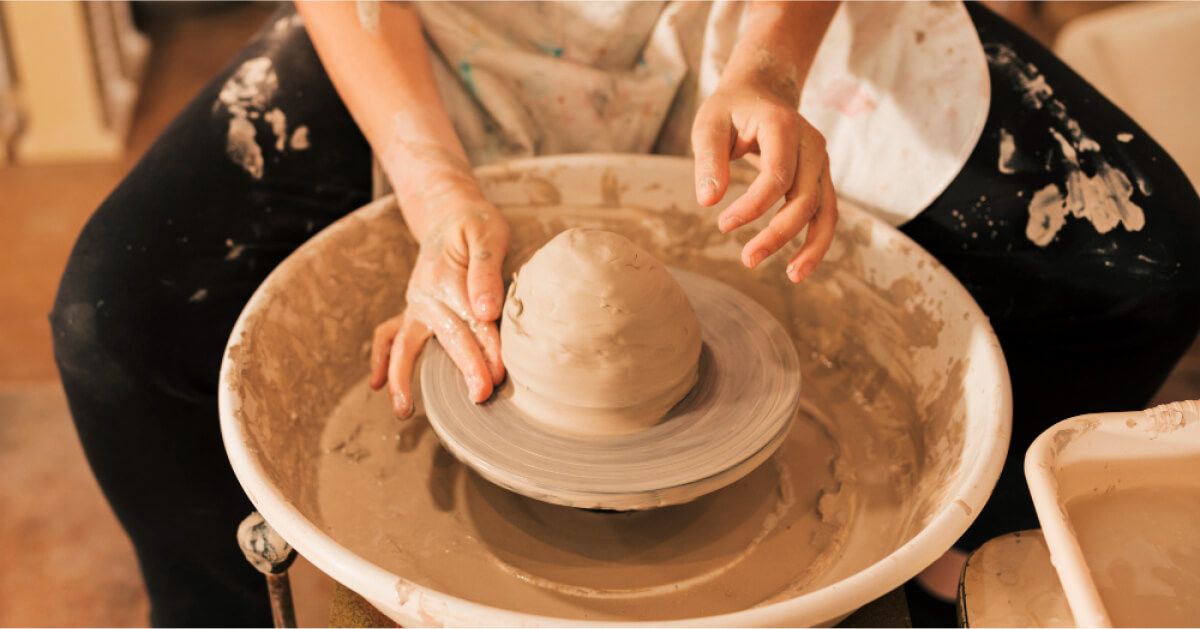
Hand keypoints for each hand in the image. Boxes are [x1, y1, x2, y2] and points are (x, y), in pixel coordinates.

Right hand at [368, 197, 509, 417]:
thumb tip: (486, 312)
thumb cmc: (475, 225)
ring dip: (402, 377)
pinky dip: (380, 359)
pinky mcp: (412, 311)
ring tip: (403, 411)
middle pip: (449, 336)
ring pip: (405, 344)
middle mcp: (426, 294)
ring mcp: (415, 304)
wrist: (447, 213)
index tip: (500, 374)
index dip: (488, 347)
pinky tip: (376, 385)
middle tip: (481, 396)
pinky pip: (388, 336)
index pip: (473, 318)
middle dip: (466, 367)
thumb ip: (487, 272)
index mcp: (447, 276)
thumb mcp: (488, 235)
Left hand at [692, 70, 837, 282]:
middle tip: (747, 260)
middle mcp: (812, 145)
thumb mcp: (709, 125)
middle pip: (805, 198)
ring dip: (812, 247)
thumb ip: (708, 160)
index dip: (753, 206)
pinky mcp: (821, 178)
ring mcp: (821, 162)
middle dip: (779, 234)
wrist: (761, 91)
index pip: (777, 175)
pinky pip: (826, 214)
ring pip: (826, 211)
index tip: (722, 224)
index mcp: (784, 127)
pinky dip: (817, 242)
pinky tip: (797, 267)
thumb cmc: (730, 109)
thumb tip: (707, 201)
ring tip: (792, 276)